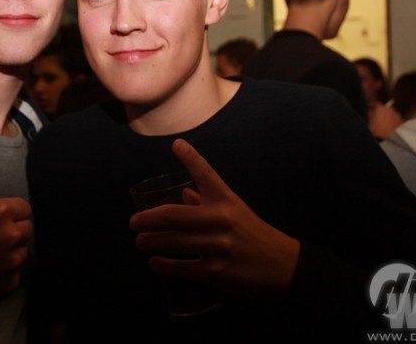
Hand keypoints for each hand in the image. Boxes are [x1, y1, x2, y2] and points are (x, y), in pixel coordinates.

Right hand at [0, 135, 32, 313]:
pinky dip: (3, 273)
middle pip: (25, 229)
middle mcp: (10, 236)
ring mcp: (11, 262)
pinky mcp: (9, 283)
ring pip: (22, 251)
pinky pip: (16, 274)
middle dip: (10, 231)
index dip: (7, 213)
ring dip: (8, 252)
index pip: (23, 208)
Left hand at [129, 138, 299, 299]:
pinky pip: (180, 267)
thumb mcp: (235, 211)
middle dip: (147, 219)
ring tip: (139, 242)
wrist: (283, 267)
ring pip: (172, 241)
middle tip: (133, 222)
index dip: (190, 157)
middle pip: (172, 215)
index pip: (206, 174)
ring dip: (149, 242)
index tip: (176, 145)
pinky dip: (162, 265)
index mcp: (225, 200)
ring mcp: (217, 246)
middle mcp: (220, 219)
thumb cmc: (254, 235)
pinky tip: (153, 263)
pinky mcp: (214, 271)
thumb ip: (207, 202)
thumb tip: (182, 196)